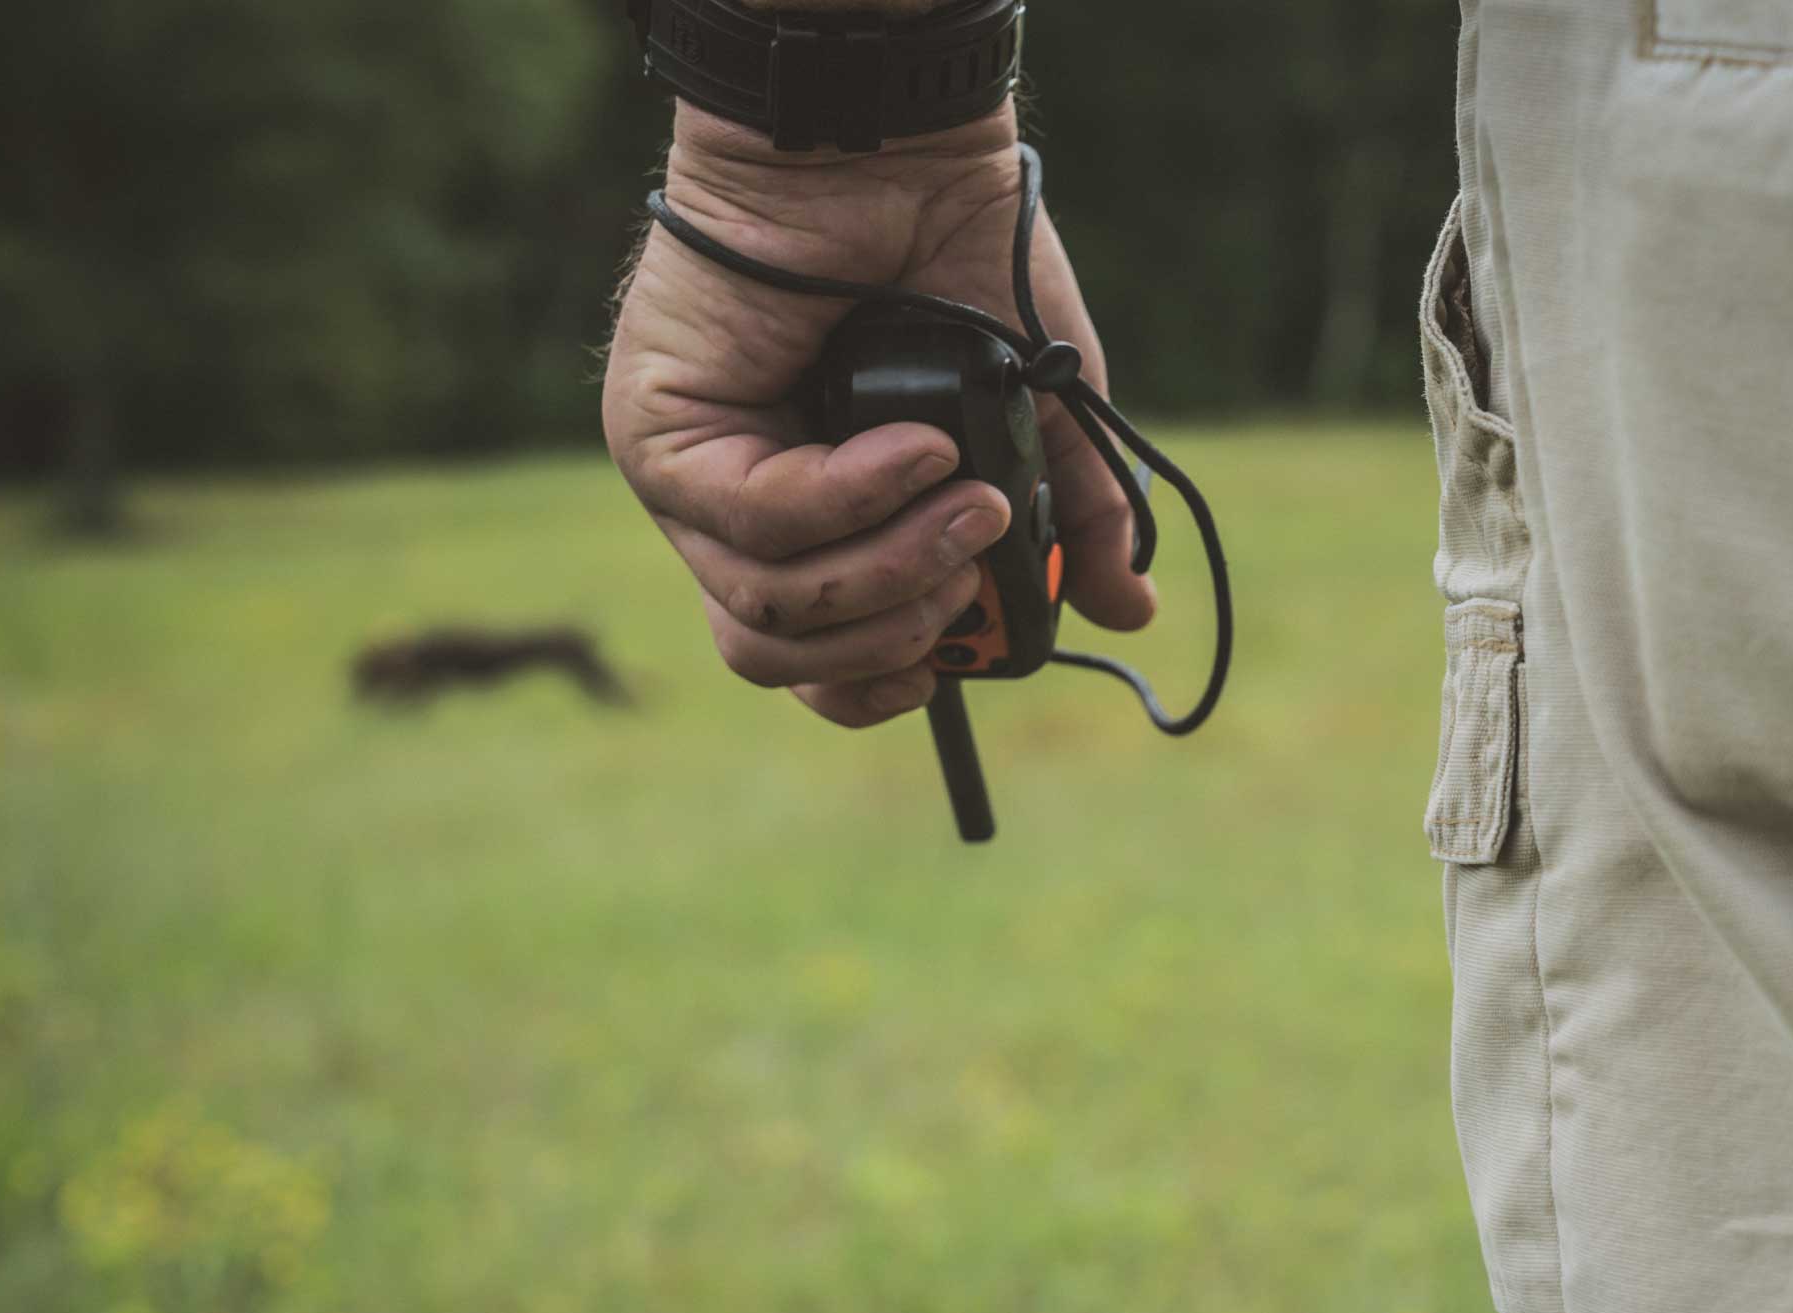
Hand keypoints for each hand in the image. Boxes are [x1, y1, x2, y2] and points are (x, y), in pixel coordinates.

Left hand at [602, 101, 1154, 728]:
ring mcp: (690, 478)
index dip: (875, 684)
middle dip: (893, 635)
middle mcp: (734, 515)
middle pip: (778, 653)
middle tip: (970, 565)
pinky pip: (755, 517)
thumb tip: (1131, 609)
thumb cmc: (955, 265)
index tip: (949, 659)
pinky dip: (850, 494)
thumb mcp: (1033, 415)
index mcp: (808, 526)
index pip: (806, 658)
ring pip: (763, 604)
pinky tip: (915, 446)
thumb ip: (1070, 515)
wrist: (901, 149)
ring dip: (885, 570)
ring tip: (964, 502)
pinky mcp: (661, 430)